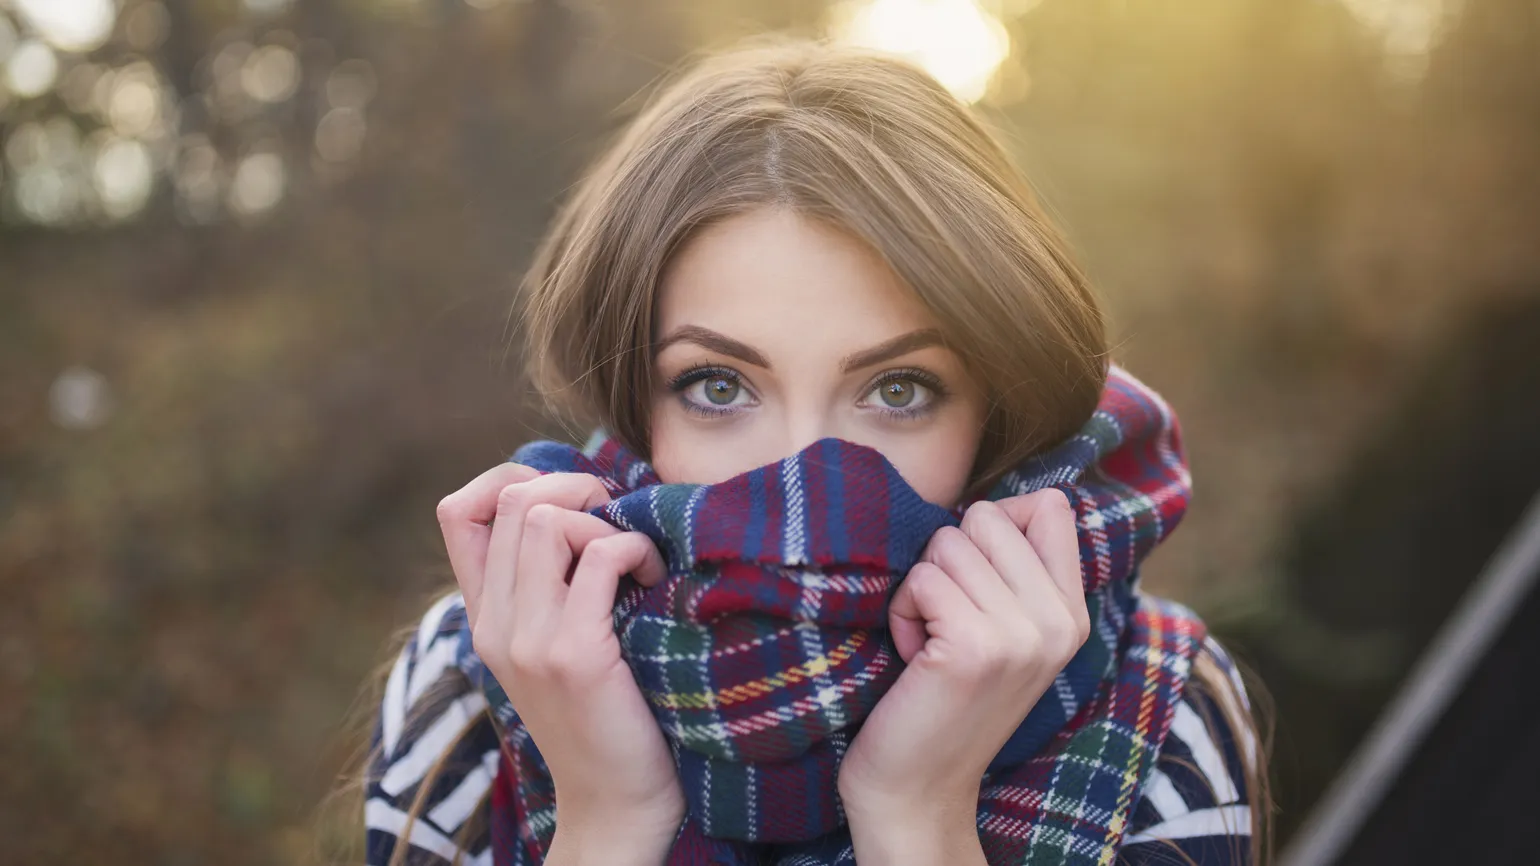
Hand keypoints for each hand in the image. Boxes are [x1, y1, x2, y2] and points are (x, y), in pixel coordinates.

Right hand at [436, 466, 684, 862]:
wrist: (615, 802)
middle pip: (512, 500)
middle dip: (576, 489)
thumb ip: (548, 584)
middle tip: (618, 521)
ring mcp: (529, 639)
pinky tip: (654, 577)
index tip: (570, 500)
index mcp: (484, 616)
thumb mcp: (555, 644)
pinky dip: (636, 548)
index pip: (458, 511)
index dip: (511, 479)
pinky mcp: (574, 653)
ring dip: (606, 520)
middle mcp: (494, 624)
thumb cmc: (604, 713)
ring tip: (636, 557)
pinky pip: (602, 554)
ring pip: (546, 517)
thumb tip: (579, 502)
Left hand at [836, 490, 1089, 862]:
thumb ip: (1016, 569)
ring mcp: (1022, 635)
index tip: (977, 582)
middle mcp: (1060, 622)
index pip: (1050, 506)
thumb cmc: (944, 695)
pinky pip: (921, 579)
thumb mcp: (1003, 630)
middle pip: (986, 516)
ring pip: (946, 544)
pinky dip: (903, 612)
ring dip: (920, 590)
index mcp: (1073, 613)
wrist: (919, 787)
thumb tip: (1005, 500)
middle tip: (947, 622)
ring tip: (931, 643)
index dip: (995, 525)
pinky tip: (916, 658)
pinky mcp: (975, 647)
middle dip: (947, 561)